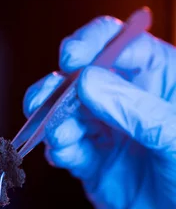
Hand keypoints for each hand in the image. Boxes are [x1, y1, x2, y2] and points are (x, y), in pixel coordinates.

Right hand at [23, 15, 175, 208]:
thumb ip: (134, 109)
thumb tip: (88, 81)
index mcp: (162, 80)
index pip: (123, 45)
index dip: (93, 44)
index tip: (72, 59)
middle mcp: (131, 101)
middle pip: (85, 75)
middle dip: (60, 86)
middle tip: (46, 99)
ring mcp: (110, 132)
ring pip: (68, 111)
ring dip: (54, 120)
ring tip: (59, 136)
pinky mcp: (93, 163)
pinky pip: (66, 147)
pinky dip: (58, 149)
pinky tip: (63, 154)